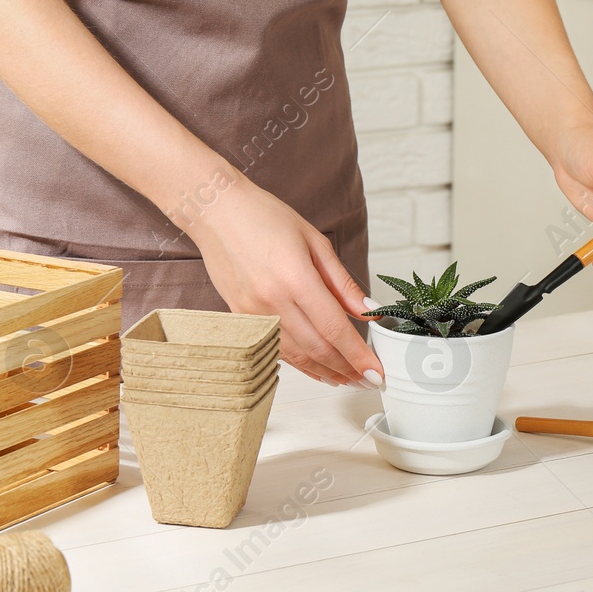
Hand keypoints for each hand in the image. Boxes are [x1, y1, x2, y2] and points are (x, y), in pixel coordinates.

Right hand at [186, 179, 381, 387]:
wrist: (216, 211)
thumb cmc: (263, 217)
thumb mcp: (314, 241)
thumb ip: (342, 281)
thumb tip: (368, 309)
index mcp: (295, 278)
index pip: (334, 328)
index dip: (358, 355)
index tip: (376, 372)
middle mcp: (272, 301)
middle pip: (317, 348)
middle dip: (347, 369)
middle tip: (368, 380)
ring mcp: (253, 312)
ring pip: (296, 355)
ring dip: (325, 371)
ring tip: (346, 379)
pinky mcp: (240, 317)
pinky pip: (275, 348)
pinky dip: (299, 363)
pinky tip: (316, 368)